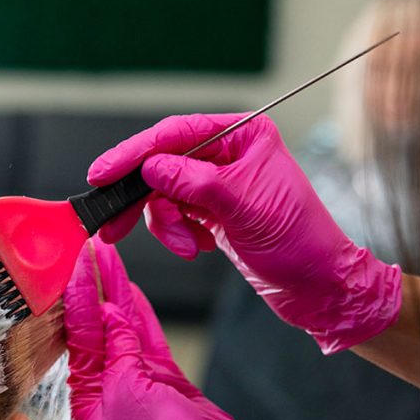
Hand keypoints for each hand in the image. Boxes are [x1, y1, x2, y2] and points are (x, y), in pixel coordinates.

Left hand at [64, 238, 315, 419]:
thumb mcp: (131, 392)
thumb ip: (118, 350)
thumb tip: (108, 314)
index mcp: (85, 403)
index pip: (76, 341)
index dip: (77, 301)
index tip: (74, 267)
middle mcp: (105, 393)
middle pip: (95, 332)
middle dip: (93, 290)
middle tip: (87, 250)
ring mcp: (136, 385)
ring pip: (122, 330)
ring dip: (116, 294)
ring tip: (107, 257)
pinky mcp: (164, 380)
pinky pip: (146, 339)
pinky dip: (140, 314)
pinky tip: (129, 289)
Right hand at [88, 113, 402, 354]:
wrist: (316, 286)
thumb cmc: (298, 242)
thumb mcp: (244, 208)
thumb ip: (194, 183)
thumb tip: (150, 167)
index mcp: (242, 136)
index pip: (175, 134)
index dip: (134, 153)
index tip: (103, 174)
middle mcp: (227, 155)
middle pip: (161, 166)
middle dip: (141, 199)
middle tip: (112, 224)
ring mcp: (216, 184)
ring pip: (162, 196)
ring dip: (166, 226)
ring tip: (187, 247)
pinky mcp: (210, 212)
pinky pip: (172, 217)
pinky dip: (177, 235)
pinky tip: (199, 247)